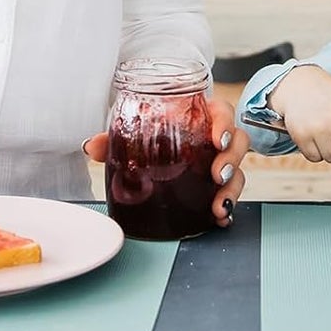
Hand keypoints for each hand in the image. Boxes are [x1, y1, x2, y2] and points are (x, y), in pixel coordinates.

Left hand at [83, 97, 248, 226]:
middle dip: (232, 159)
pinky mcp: (216, 186)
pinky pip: (230, 195)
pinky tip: (219, 218)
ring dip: (232, 189)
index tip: (217, 138)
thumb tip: (90, 146)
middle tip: (218, 174)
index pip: (221, 112)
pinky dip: (226, 208)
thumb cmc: (152, 137)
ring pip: (239, 172)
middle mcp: (213, 140)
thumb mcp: (134, 136)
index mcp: (200, 118)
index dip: (224, 123)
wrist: (153, 156)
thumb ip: (113, 140)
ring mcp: (218, 163)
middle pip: (238, 142)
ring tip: (219, 204)